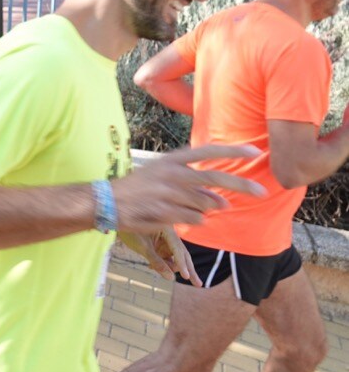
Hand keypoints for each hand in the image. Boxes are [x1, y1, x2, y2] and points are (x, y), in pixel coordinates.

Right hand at [111, 144, 264, 233]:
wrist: (109, 201)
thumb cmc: (139, 187)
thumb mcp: (163, 176)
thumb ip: (193, 185)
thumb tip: (222, 200)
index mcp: (172, 160)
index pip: (207, 152)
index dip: (231, 151)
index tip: (254, 151)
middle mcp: (172, 174)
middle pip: (215, 178)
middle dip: (242, 185)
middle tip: (262, 191)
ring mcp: (169, 193)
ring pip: (205, 204)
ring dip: (204, 209)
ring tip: (183, 206)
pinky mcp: (167, 212)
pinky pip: (195, 219)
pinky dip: (194, 220)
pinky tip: (176, 215)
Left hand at [118, 228, 199, 285]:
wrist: (119, 222)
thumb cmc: (130, 232)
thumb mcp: (143, 248)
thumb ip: (157, 262)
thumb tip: (171, 278)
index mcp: (168, 228)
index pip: (178, 249)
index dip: (182, 264)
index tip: (186, 277)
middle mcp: (171, 234)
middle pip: (183, 254)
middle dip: (188, 270)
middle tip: (198, 285)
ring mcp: (167, 241)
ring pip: (175, 258)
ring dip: (169, 268)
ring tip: (152, 267)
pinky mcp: (162, 246)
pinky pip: (168, 259)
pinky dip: (163, 265)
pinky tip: (151, 266)